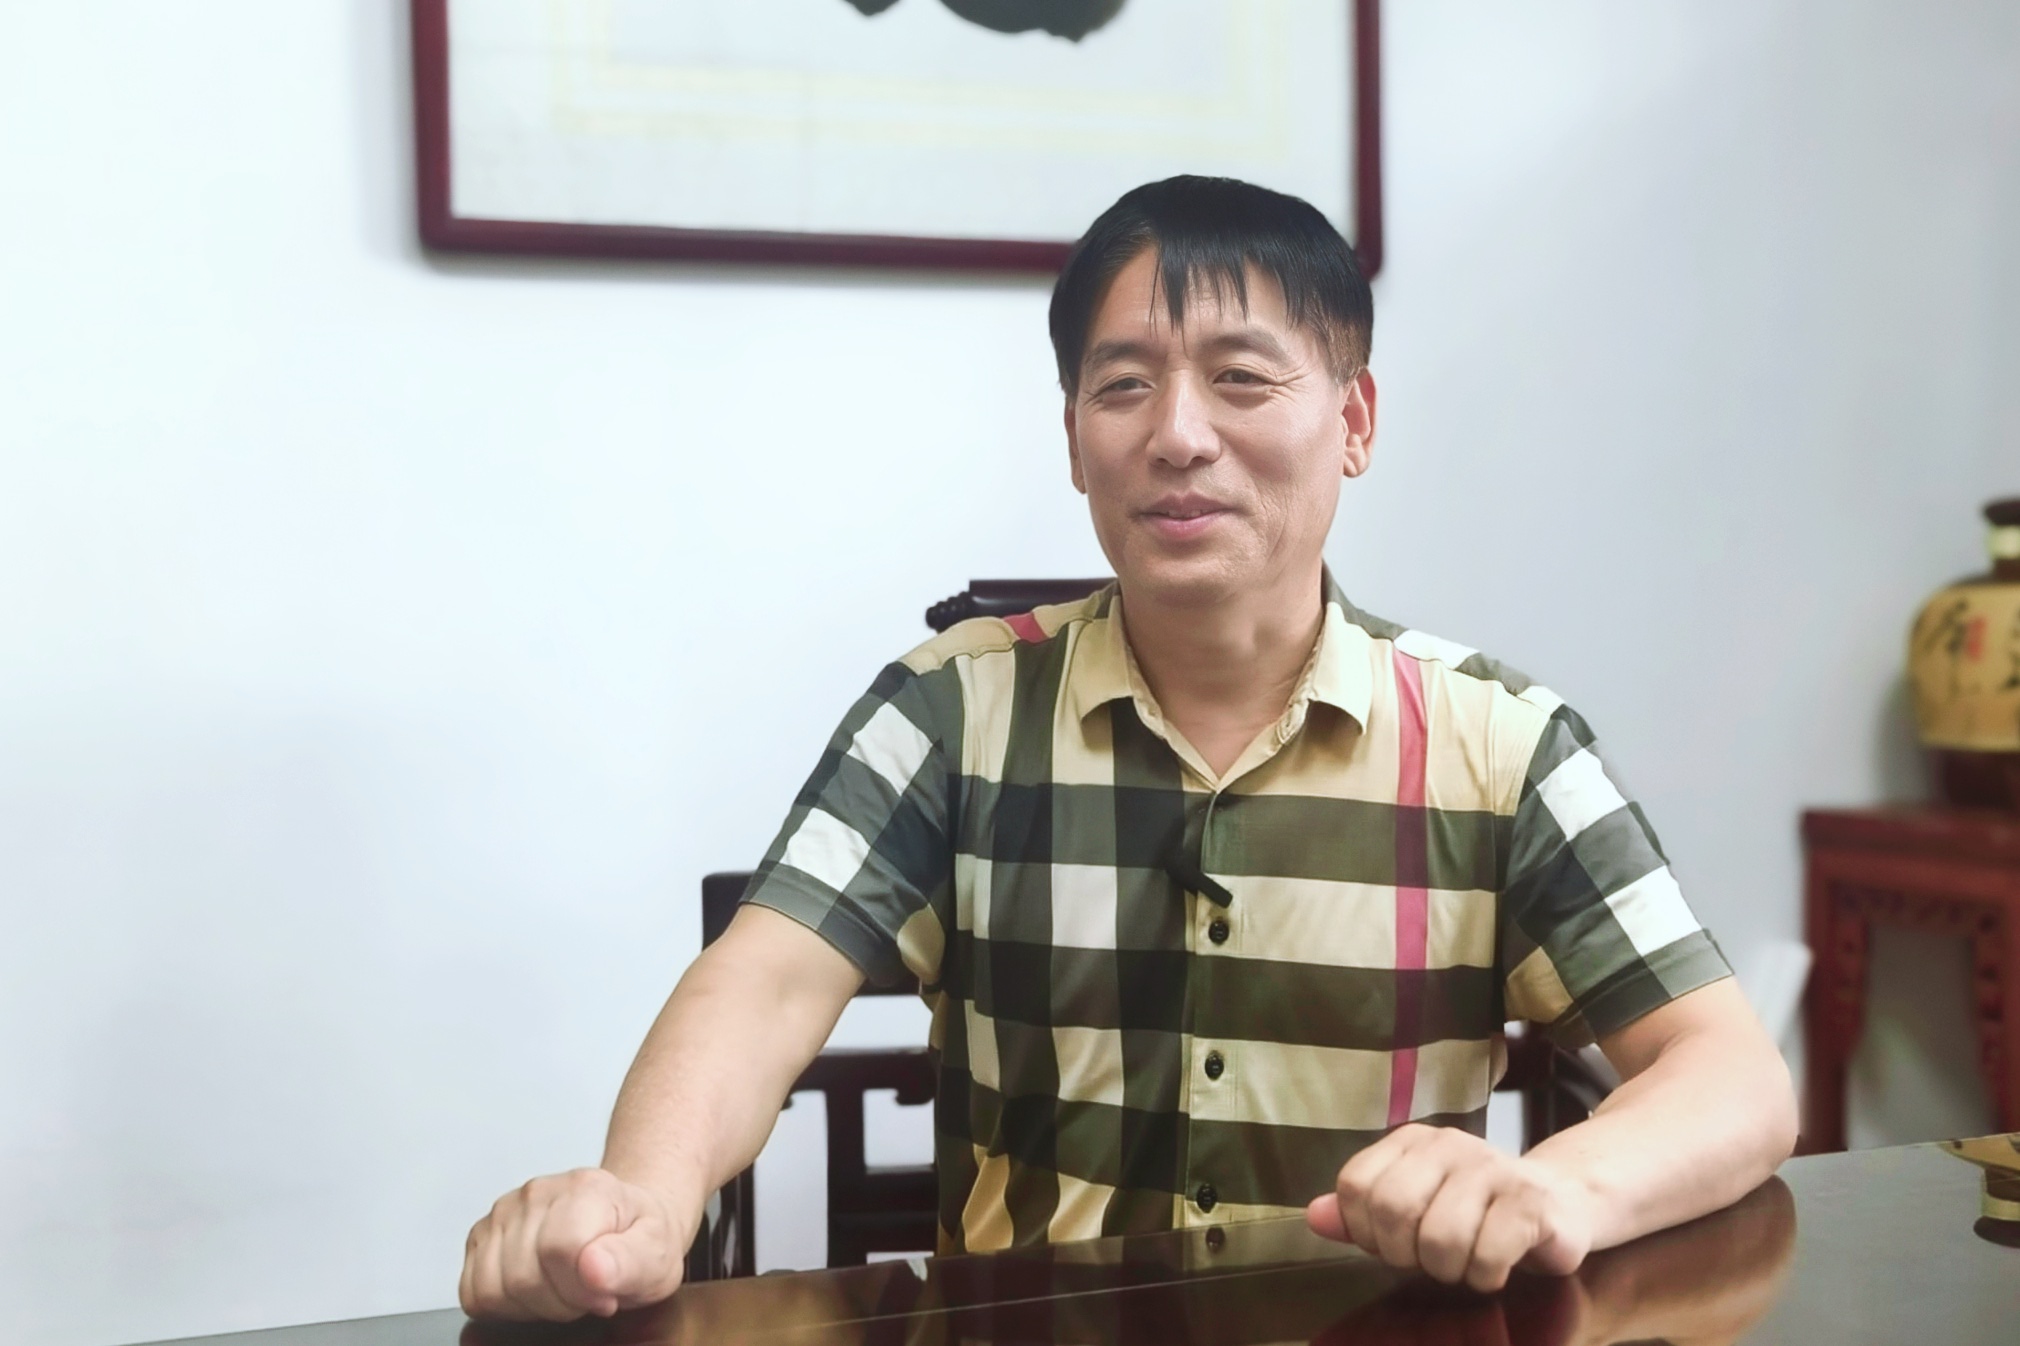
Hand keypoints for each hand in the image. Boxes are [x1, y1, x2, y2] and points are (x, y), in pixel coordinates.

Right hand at [458, 1168, 693, 1320]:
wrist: (625, 1223)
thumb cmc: (639, 1238)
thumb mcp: (657, 1255)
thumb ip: (629, 1262)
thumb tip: (593, 1268)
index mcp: (586, 1189)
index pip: (559, 1250)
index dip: (582, 1289)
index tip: (604, 1292)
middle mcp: (538, 1193)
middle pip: (523, 1277)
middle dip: (559, 1304)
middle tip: (586, 1293)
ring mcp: (504, 1211)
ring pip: (494, 1288)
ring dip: (531, 1306)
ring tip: (563, 1288)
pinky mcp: (481, 1235)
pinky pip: (472, 1291)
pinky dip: (502, 1304)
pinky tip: (536, 1289)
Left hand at [1306, 1124, 1595, 1292]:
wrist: (1562, 1204)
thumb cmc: (1479, 1212)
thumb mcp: (1415, 1207)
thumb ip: (1362, 1212)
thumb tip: (1314, 1216)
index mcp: (1412, 1141)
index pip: (1355, 1185)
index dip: (1365, 1230)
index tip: (1392, 1243)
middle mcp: (1449, 1144)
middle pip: (1392, 1209)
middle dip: (1405, 1253)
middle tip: (1430, 1259)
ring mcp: (1492, 1168)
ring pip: (1440, 1240)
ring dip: (1451, 1271)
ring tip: (1467, 1261)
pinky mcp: (1530, 1202)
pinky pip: (1487, 1257)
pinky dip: (1487, 1276)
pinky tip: (1497, 1265)